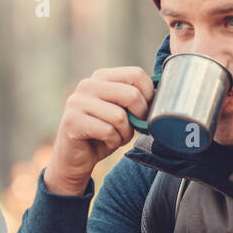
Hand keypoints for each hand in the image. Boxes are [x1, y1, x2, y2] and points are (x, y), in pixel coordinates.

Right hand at [45, 66, 153, 194]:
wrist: (75, 158)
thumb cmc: (103, 134)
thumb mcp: (122, 112)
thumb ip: (134, 100)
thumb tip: (160, 97)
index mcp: (101, 77)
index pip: (135, 74)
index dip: (149, 95)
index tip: (146, 112)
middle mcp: (87, 85)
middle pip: (131, 94)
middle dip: (139, 116)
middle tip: (135, 128)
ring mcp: (77, 102)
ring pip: (119, 116)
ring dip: (124, 133)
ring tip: (116, 137)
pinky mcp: (72, 121)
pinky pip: (108, 131)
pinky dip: (113, 142)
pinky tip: (105, 143)